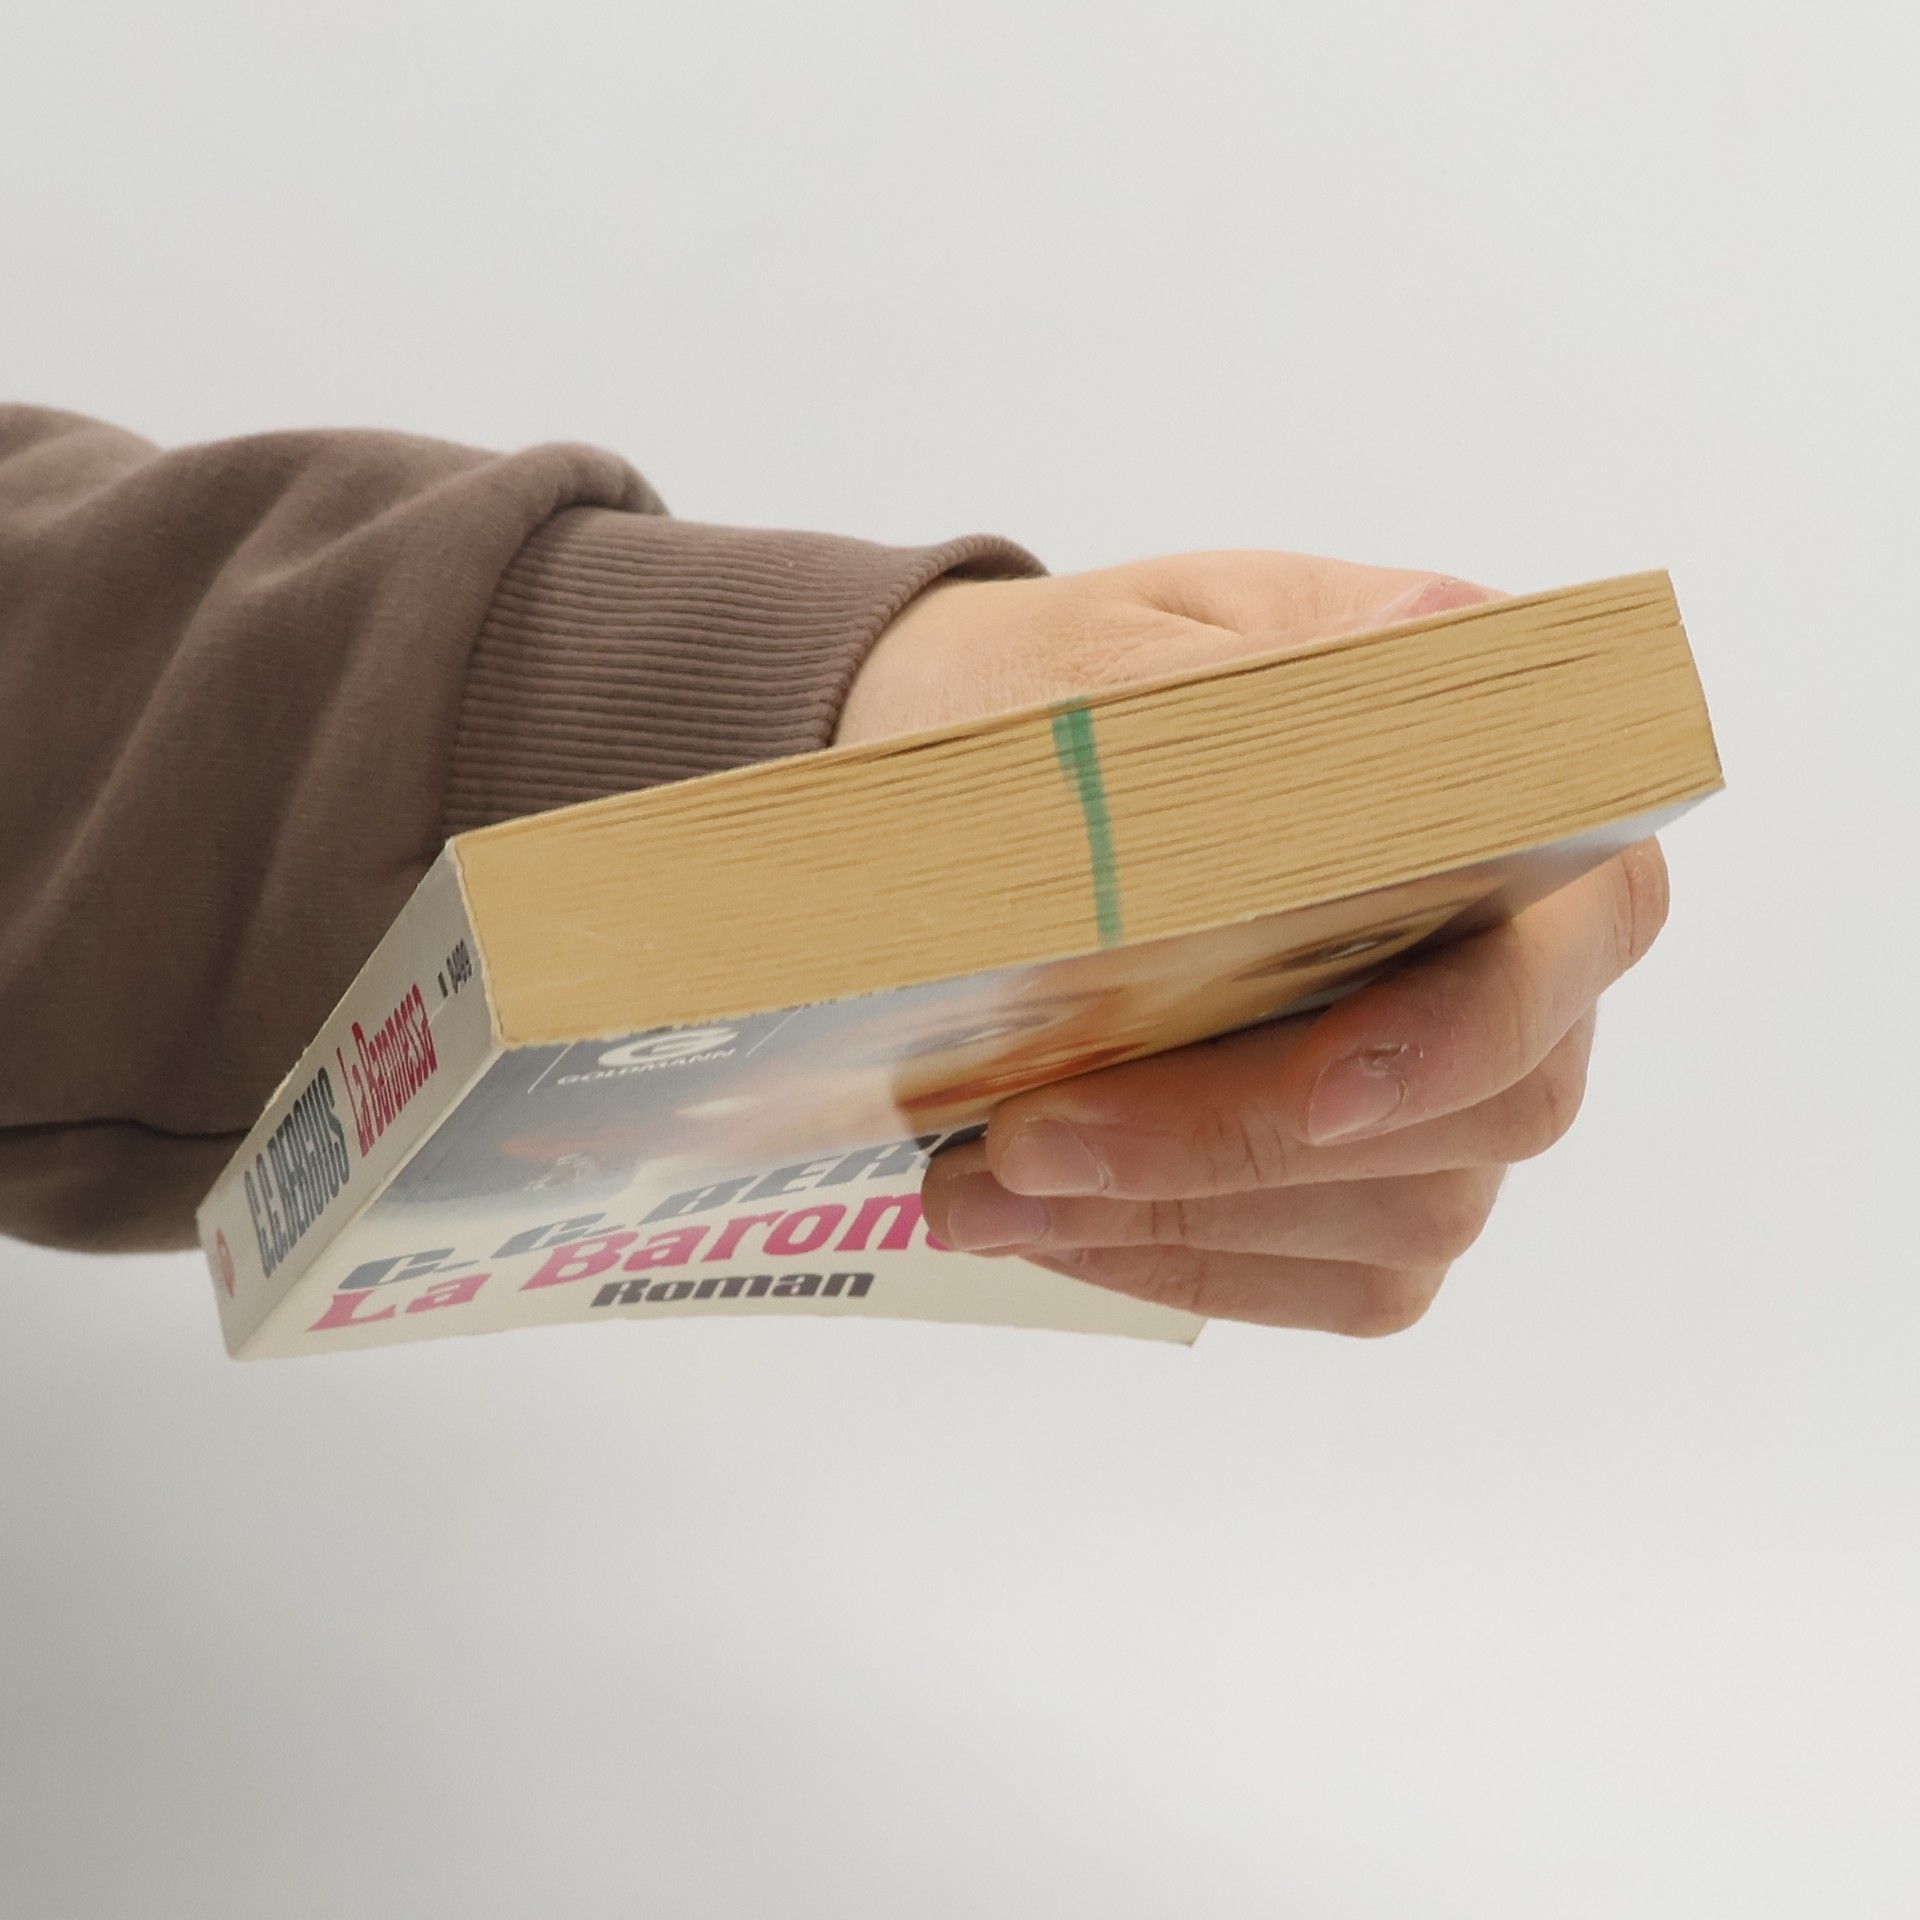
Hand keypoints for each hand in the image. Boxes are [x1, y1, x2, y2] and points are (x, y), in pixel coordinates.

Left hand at [843, 551, 1671, 1334]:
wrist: (984, 771)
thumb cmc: (1062, 686)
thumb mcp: (1123, 653)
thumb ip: (1248, 687)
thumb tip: (1422, 642)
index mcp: (1496, 776)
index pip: (1592, 913)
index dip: (1474, 1022)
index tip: (1319, 1087)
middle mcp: (1515, 944)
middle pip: (1494, 1106)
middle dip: (1243, 1142)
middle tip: (1026, 1140)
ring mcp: (1456, 1078)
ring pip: (1409, 1215)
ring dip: (1180, 1218)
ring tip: (976, 1189)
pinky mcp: (1376, 1183)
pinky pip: (1336, 1277)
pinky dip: (1179, 1259)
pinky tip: (1045, 1221)